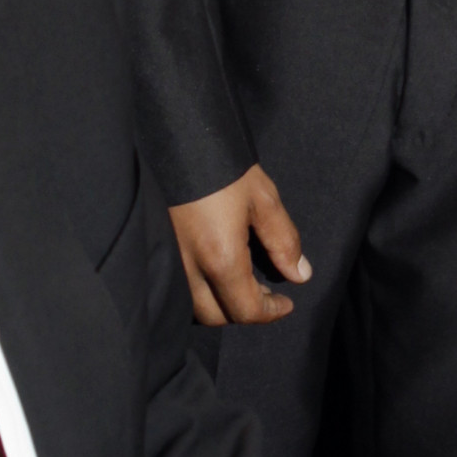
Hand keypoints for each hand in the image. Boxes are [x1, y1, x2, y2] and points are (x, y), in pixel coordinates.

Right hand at [168, 162, 310, 326]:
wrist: (174, 139)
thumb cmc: (220, 166)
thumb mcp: (263, 198)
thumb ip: (283, 241)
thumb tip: (299, 274)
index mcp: (218, 257)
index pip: (246, 310)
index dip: (271, 312)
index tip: (286, 303)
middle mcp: (187, 268)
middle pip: (216, 316)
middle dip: (242, 312)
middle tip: (264, 294)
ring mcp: (167, 261)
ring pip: (192, 306)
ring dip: (218, 304)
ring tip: (240, 283)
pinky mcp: (157, 249)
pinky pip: (177, 287)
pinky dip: (198, 291)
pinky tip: (213, 271)